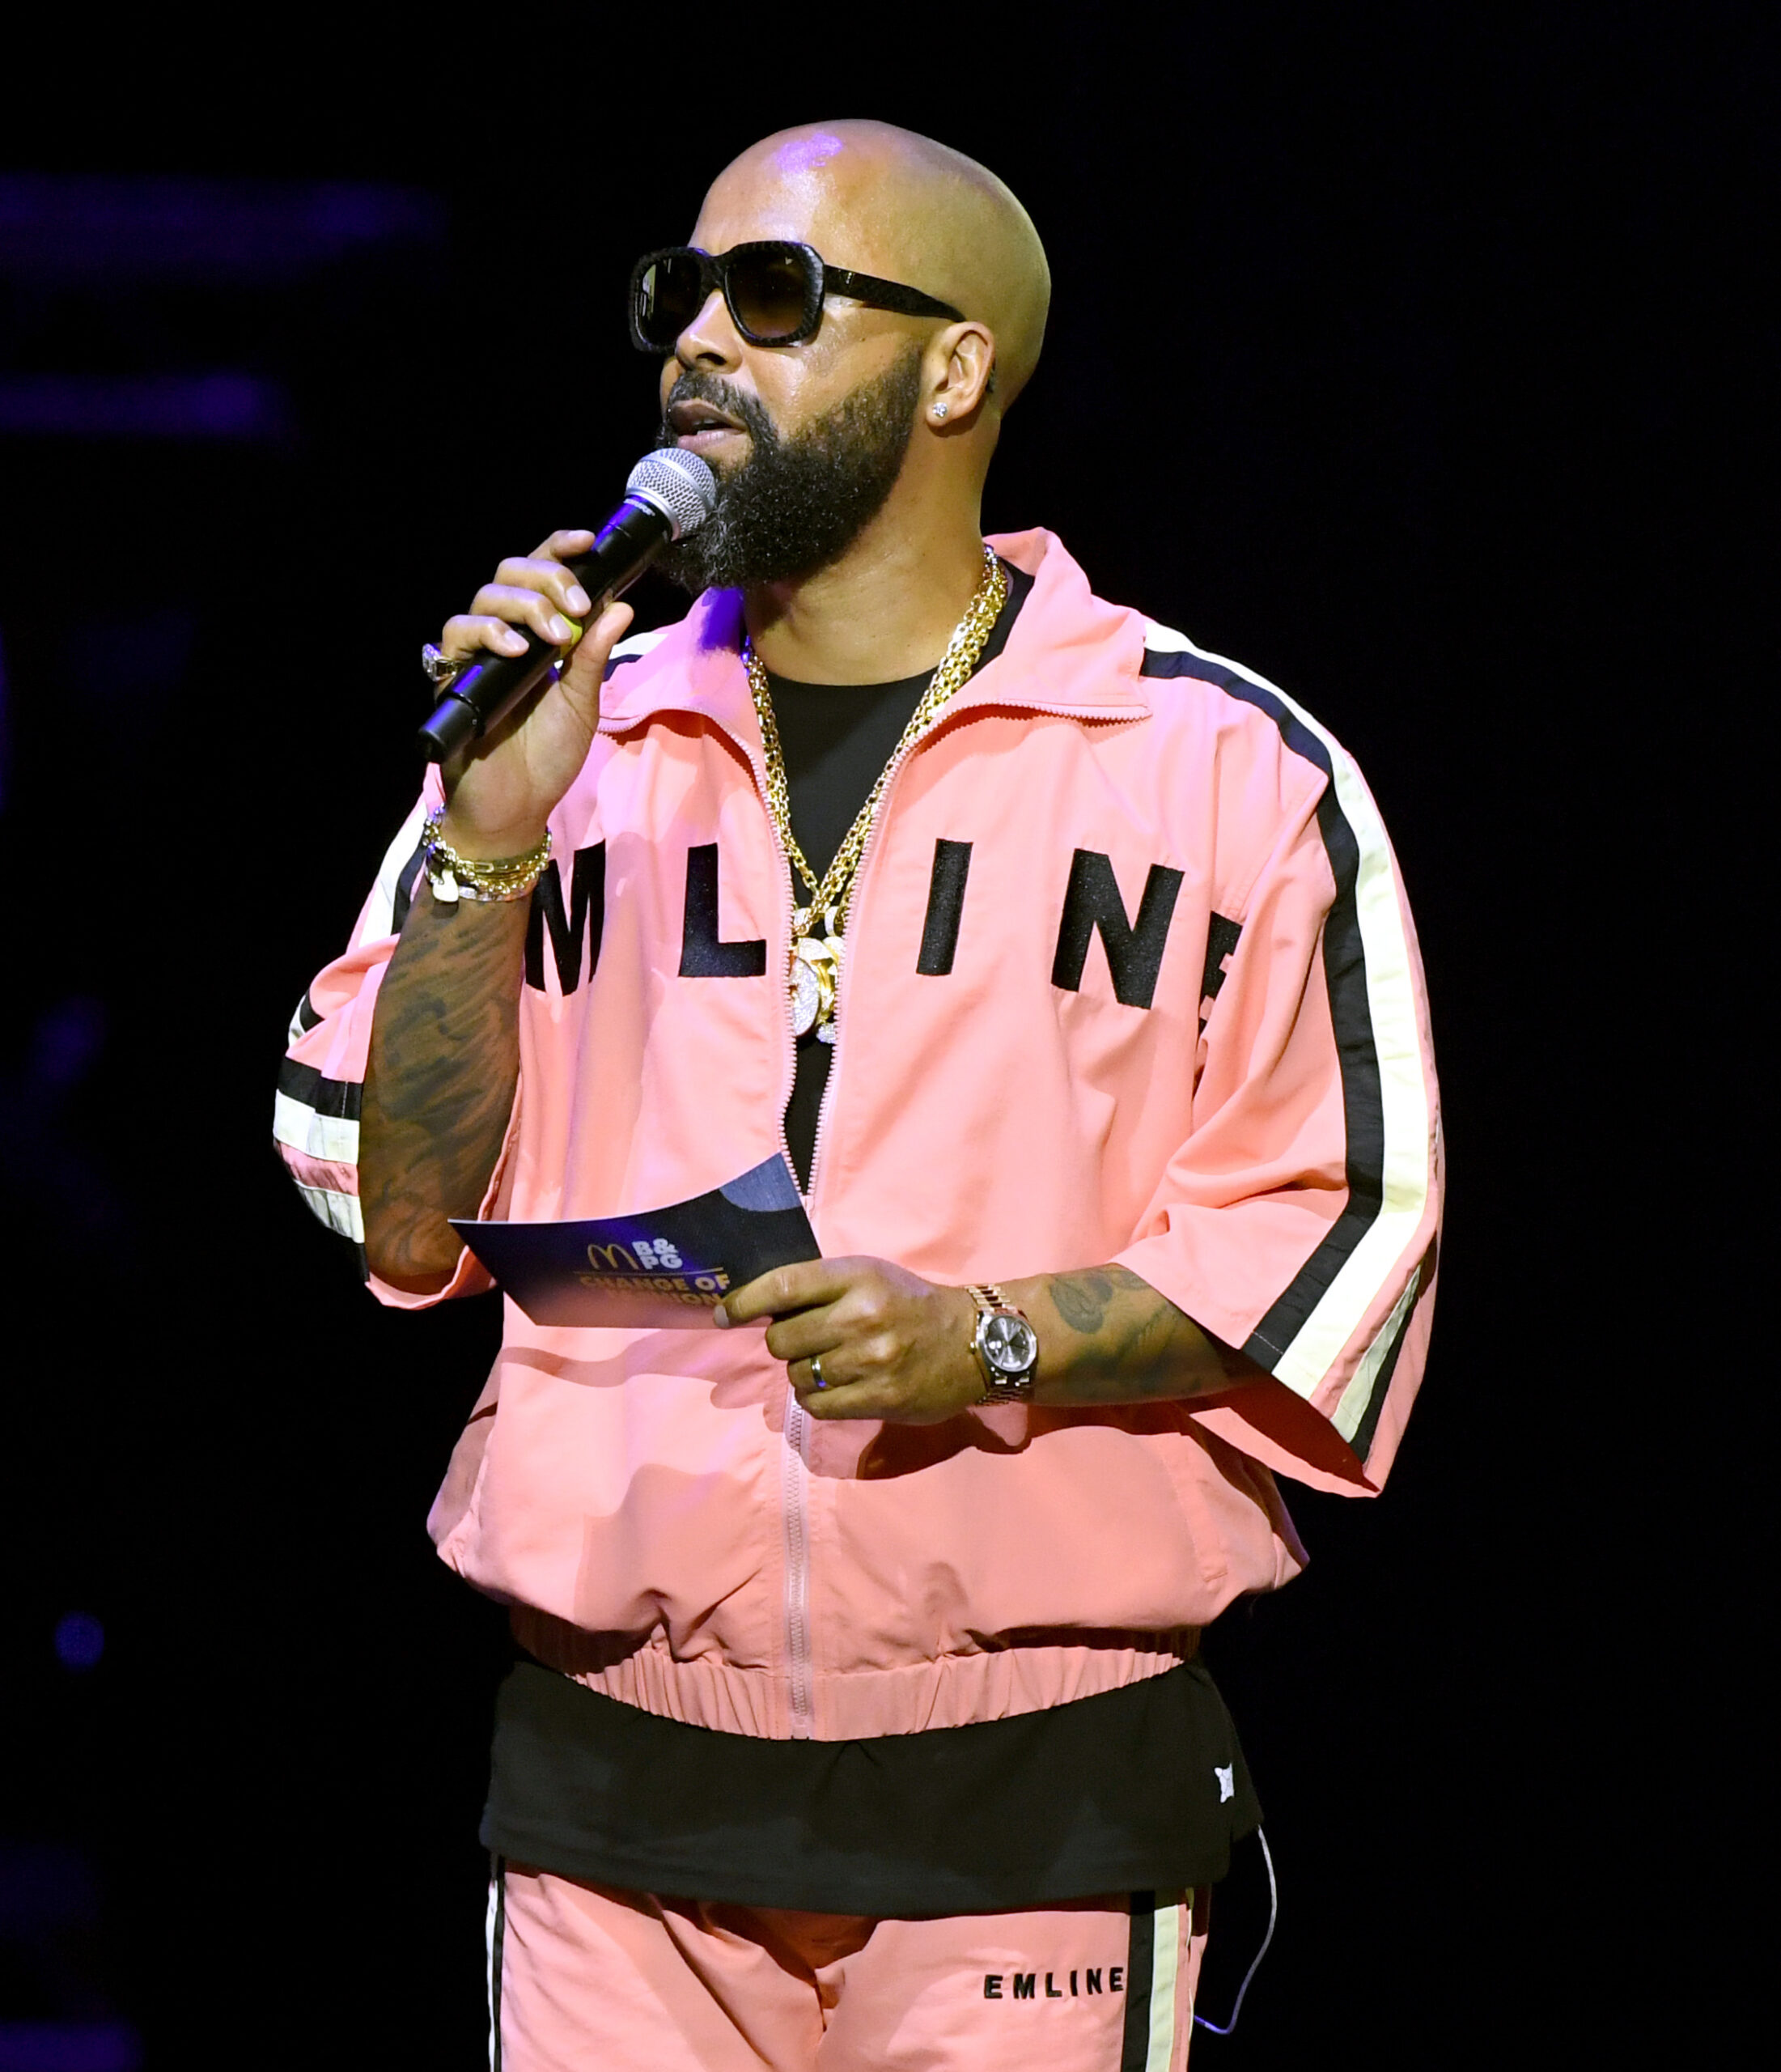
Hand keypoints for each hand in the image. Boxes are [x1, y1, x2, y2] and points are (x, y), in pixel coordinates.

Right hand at [433, 530, 634, 853]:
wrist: (517, 807)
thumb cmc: (548, 758)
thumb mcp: (582, 702)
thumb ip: (595, 655)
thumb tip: (621, 605)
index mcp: (538, 634)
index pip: (541, 575)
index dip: (559, 550)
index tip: (588, 542)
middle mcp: (504, 636)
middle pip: (511, 574)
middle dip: (548, 579)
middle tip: (577, 607)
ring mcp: (476, 654)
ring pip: (485, 597)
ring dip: (526, 606)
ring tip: (556, 637)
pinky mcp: (453, 677)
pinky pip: (456, 634)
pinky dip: (488, 633)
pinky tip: (516, 649)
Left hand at [719, 1258, 984, 1422]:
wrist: (974, 1344)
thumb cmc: (910, 1304)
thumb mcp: (869, 1276)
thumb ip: (819, 1287)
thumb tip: (756, 1308)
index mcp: (857, 1276)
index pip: (784, 1285)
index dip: (745, 1301)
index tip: (724, 1314)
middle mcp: (862, 1315)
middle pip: (781, 1338)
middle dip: (783, 1342)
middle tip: (806, 1341)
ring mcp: (871, 1359)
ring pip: (796, 1374)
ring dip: (802, 1372)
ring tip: (831, 1364)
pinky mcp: (880, 1397)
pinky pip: (816, 1405)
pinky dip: (816, 1399)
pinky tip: (837, 1387)